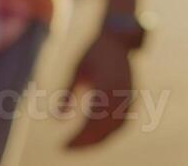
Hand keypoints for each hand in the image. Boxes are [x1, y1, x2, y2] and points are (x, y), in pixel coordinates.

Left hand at [59, 32, 134, 148]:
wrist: (117, 39)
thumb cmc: (93, 53)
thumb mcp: (76, 70)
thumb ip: (67, 93)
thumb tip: (56, 119)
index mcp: (105, 84)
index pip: (93, 119)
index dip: (79, 136)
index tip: (63, 145)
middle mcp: (120, 92)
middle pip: (105, 127)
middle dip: (86, 142)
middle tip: (67, 148)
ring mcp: (129, 95)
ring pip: (116, 127)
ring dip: (98, 140)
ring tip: (79, 145)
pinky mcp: (132, 98)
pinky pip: (122, 122)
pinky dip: (109, 133)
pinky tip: (94, 137)